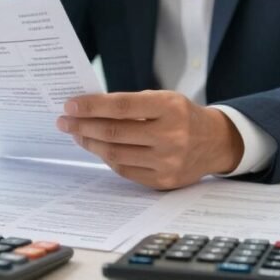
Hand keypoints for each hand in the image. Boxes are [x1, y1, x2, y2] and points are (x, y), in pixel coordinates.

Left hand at [56, 90, 243, 189]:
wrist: (215, 142)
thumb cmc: (181, 115)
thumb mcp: (163, 99)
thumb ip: (130, 104)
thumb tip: (87, 109)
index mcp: (170, 108)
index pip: (121, 106)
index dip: (92, 106)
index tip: (70, 105)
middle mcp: (171, 136)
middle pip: (114, 133)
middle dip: (83, 126)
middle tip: (64, 122)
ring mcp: (168, 161)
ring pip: (116, 154)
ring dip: (90, 144)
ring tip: (76, 134)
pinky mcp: (164, 180)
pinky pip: (125, 170)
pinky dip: (107, 158)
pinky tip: (97, 148)